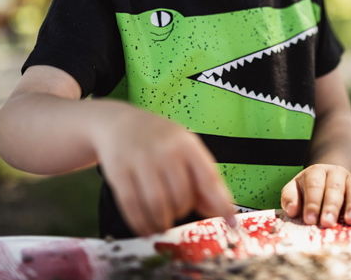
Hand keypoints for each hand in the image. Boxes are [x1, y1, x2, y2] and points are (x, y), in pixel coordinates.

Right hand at [92, 106, 234, 235]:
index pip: (209, 178)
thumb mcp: (185, 149)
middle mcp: (166, 150)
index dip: (221, 204)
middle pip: (181, 197)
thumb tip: (221, 210)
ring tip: (162, 225)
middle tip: (176, 214)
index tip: (231, 222)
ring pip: (157, 205)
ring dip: (162, 223)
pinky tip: (146, 228)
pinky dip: (141, 223)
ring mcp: (140, 160)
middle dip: (181, 213)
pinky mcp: (118, 172)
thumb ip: (202, 179)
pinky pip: (132, 206)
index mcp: (187, 144)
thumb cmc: (158, 139)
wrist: (119, 122)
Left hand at [280, 164, 350, 226]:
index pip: (314, 186)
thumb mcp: (294, 189)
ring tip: (350, 221)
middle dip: (331, 206)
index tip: (309, 219)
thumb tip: (292, 211)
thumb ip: (290, 198)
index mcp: (316, 172)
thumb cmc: (307, 189)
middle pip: (334, 188)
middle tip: (327, 222)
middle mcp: (335, 172)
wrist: (328, 176)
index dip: (312, 203)